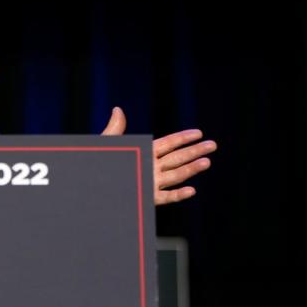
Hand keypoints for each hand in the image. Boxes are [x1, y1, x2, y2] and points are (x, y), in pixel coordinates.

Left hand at [101, 107, 215, 205]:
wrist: (93, 185)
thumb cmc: (98, 163)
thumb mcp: (107, 144)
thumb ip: (115, 129)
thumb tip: (117, 109)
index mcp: (144, 153)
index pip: (167, 144)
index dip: (182, 138)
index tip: (199, 133)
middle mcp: (150, 168)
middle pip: (177, 158)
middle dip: (194, 152)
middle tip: (213, 145)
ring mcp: (150, 183)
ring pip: (175, 176)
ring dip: (191, 169)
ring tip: (207, 162)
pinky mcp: (146, 197)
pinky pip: (165, 197)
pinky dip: (178, 194)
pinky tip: (191, 189)